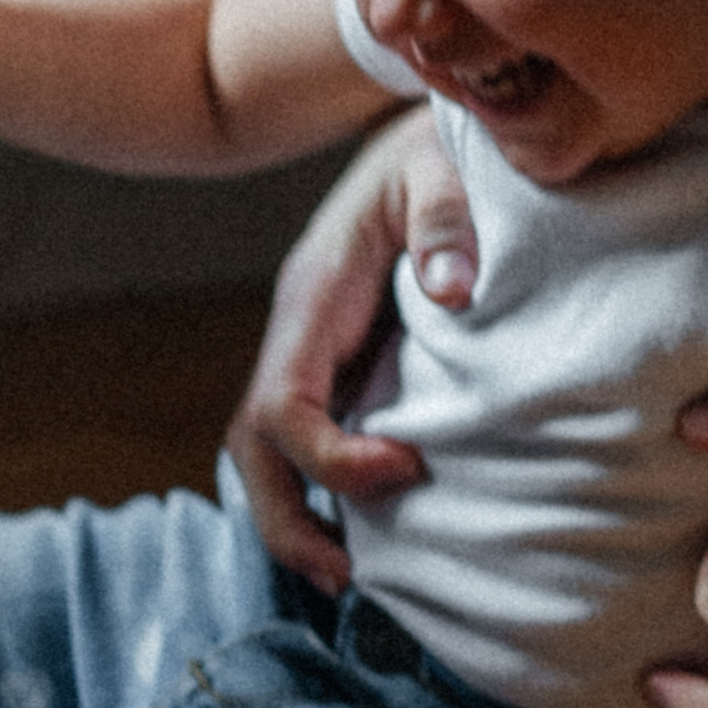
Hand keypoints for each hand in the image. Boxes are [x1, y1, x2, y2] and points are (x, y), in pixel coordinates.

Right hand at [226, 105, 476, 591]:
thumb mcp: (442, 167)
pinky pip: (314, 439)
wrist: (426, 131)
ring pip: (271, 452)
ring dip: (301, 515)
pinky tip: (382, 528)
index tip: (407, 470)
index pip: (284, 401)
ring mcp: (318, 351)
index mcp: (315, 293)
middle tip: (350, 576)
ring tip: (357, 574)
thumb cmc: (438, 151)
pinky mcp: (347, 363)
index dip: (331, 455)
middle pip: (253, 444)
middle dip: (288, 516)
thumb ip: (446, 221)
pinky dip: (331, 490)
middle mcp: (303, 331)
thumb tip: (454, 293)